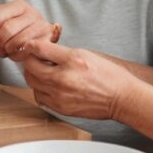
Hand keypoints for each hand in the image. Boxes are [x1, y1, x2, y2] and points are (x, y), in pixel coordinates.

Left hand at [0, 0, 54, 60]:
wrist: (39, 42)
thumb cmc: (16, 32)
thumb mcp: (4, 23)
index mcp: (18, 5)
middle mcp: (32, 12)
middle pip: (6, 29)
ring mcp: (42, 25)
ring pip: (16, 41)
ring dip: (5, 50)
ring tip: (2, 52)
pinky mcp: (48, 39)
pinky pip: (27, 50)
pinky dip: (16, 55)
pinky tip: (13, 55)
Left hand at [21, 39, 135, 120]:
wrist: (122, 98)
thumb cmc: (108, 74)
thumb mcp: (86, 53)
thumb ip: (62, 52)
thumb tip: (43, 50)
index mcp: (72, 59)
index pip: (39, 48)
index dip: (31, 45)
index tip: (31, 45)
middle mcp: (63, 77)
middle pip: (30, 66)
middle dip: (30, 59)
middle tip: (35, 58)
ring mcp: (60, 94)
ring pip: (32, 82)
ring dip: (34, 74)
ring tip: (43, 71)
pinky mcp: (61, 107)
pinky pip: (39, 97)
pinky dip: (40, 90)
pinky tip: (49, 86)